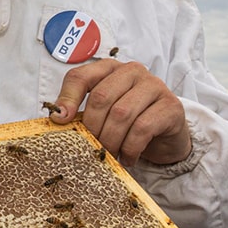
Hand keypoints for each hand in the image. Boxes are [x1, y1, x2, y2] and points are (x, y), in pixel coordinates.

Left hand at [49, 60, 191, 165]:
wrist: (166, 136)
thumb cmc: (128, 122)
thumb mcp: (102, 115)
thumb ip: (81, 112)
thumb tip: (57, 119)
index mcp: (109, 69)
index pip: (81, 76)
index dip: (67, 99)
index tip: (60, 122)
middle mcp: (131, 71)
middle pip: (101, 97)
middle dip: (92, 128)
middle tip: (91, 149)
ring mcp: (154, 85)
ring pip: (121, 113)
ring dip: (111, 141)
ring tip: (109, 156)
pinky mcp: (170, 105)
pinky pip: (143, 128)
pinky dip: (131, 148)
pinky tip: (128, 158)